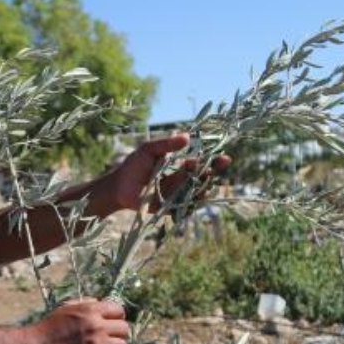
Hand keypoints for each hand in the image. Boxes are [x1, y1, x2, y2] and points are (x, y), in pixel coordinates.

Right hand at [26, 298, 129, 343]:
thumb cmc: (48, 328)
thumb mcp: (65, 307)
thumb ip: (85, 304)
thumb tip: (100, 302)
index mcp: (91, 310)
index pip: (119, 311)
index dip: (117, 317)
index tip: (112, 324)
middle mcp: (97, 326)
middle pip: (124, 329)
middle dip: (118, 334)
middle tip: (109, 339)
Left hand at [110, 133, 230, 211]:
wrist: (119, 188)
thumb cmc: (133, 166)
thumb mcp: (149, 150)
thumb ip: (166, 143)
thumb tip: (187, 135)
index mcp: (180, 164)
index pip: (201, 161)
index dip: (214, 159)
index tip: (224, 157)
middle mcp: (182, 179)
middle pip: (204, 176)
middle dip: (212, 171)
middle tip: (216, 166)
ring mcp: (179, 194)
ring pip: (199, 192)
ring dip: (205, 186)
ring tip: (205, 179)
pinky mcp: (172, 207)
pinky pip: (188, 206)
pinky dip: (194, 202)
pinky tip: (197, 196)